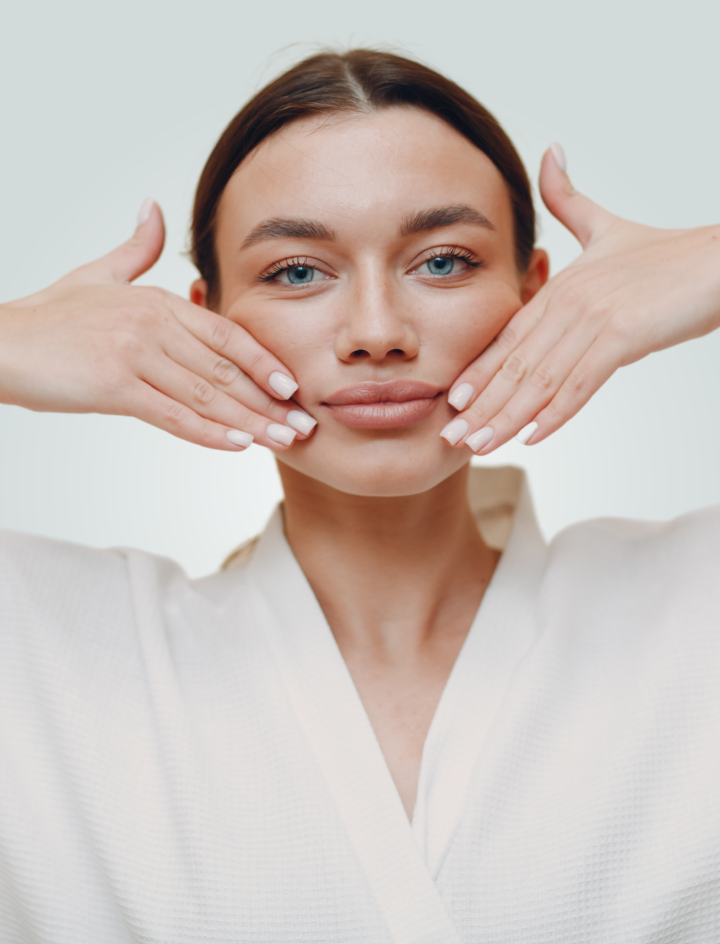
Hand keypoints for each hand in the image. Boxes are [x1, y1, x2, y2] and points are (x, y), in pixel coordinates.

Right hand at [0, 201, 315, 450]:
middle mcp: (153, 323)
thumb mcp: (97, 274)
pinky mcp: (114, 385)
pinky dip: (208, 433)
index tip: (294, 389)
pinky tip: (237, 446)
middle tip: (303, 426)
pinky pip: (172, 415)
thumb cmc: (50, 317)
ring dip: (250, 423)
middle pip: (226, 370)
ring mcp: (135, 353)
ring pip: (206, 395)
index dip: (265, 363)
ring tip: (282, 443)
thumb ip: (134, 249)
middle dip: (269, 402)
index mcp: (158, 301)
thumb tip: (153, 205)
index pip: (226, 336)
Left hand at [443, 146, 719, 452]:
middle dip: (482, 406)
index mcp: (561, 288)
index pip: (509, 338)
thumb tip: (549, 151)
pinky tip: (532, 437)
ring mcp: (593, 318)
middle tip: (452, 438)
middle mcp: (568, 303)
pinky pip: (580, 382)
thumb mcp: (609, 227)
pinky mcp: (622, 334)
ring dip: (507, 418)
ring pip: (540, 379)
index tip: (452, 403)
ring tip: (481, 446)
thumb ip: (571, 201)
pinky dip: (555, 413)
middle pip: (515, 364)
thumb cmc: (668, 252)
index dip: (479, 372)